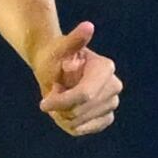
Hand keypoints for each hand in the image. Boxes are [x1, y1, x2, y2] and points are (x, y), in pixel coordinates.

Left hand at [34, 20, 120, 136]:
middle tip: (53, 93)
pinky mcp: (107, 117)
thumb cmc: (54, 56)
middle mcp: (114, 85)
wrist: (56, 68)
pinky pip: (85, 129)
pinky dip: (70, 124)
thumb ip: (73, 40)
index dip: (61, 102)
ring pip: (80, 122)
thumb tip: (88, 27)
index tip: (43, 104)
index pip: (84, 94)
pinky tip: (65, 111)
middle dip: (60, 107)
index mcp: (105, 67)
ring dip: (62, 115)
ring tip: (59, 99)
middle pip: (80, 111)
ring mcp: (112, 102)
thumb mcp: (58, 48)